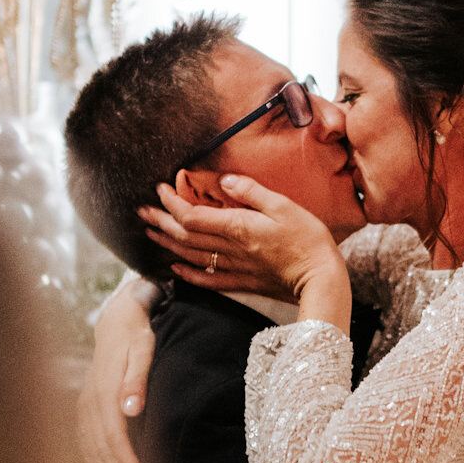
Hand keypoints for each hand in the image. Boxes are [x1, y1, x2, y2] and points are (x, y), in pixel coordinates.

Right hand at [77, 284, 155, 462]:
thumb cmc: (136, 336)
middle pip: (100, 447)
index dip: (124, 460)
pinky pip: (85, 442)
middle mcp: (90, 401)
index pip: (113, 434)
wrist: (115, 322)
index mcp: (105, 390)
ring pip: (91, 448)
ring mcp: (84, 406)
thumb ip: (137, 379)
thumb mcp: (143, 350)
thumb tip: (132, 408)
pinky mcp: (85, 408)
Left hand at [140, 175, 351, 328]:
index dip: (172, 202)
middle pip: (185, 236)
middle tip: (142, 211)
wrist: (321, 279)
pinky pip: (208, 280)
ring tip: (151, 233)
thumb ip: (251, 192)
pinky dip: (188, 274)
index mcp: (238, 227)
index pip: (193, 215)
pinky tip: (176, 268)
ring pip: (191, 256)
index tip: (161, 188)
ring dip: (168, 244)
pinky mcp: (243, 282)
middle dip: (161, 221)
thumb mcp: (284, 206)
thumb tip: (224, 180)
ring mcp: (235, 268)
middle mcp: (231, 249)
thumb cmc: (308, 240)